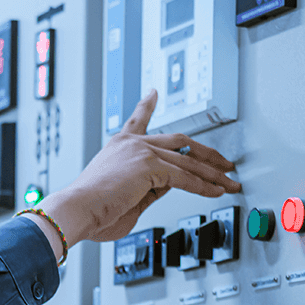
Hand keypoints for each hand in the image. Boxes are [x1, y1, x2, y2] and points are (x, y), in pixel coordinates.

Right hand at [34, 89, 238, 251]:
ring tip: (229, 182)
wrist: (76, 211)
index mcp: (119, 147)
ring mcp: (142, 152)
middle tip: (223, 160)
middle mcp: (131, 143)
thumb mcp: (124, 196)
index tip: (154, 93)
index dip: (147, 105)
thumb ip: (147, 189)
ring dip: (212, 173)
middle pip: (179, 141)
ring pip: (188, 160)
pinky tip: (216, 192)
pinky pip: (185, 177)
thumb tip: (166, 187)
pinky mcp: (150, 166)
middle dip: (205, 152)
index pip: (137, 120)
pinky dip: (204, 186)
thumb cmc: (90, 211)